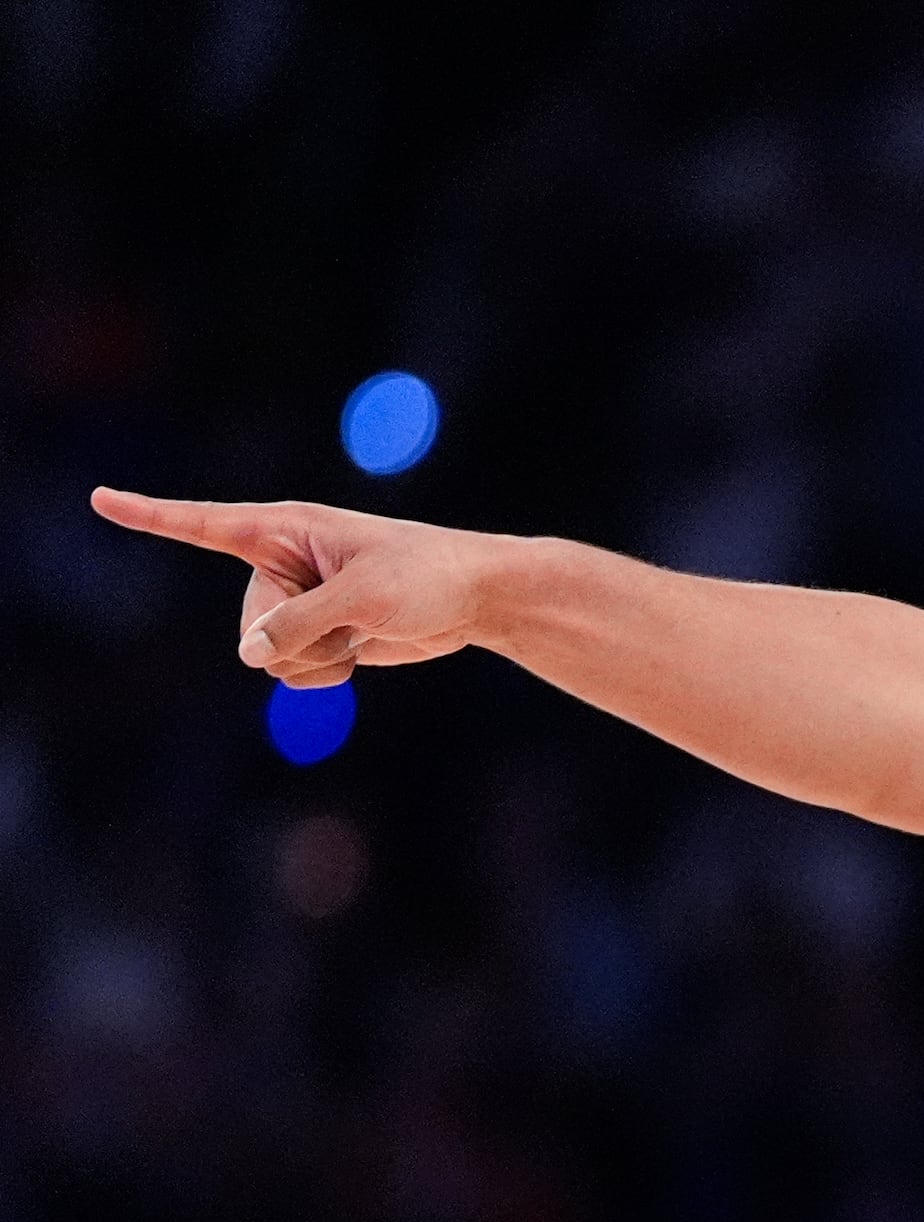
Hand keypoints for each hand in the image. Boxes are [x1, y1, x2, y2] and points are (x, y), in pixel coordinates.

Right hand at [92, 490, 505, 687]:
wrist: (474, 600)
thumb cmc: (426, 576)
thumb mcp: (363, 597)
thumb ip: (300, 622)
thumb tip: (249, 653)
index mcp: (287, 530)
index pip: (205, 524)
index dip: (151, 515)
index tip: (100, 499)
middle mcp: (283, 564)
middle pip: (250, 622)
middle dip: (296, 634)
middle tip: (352, 614)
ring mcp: (298, 603)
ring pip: (268, 655)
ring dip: (316, 658)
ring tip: (361, 630)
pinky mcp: (317, 635)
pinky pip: (294, 672)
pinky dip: (326, 673)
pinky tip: (361, 652)